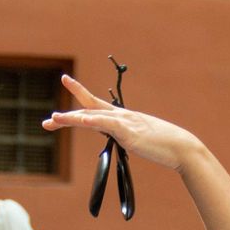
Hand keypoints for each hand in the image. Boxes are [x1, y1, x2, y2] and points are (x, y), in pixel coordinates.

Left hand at [43, 75, 204, 171]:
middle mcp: (121, 116)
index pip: (96, 105)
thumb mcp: (142, 141)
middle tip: (47, 121)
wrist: (182, 147)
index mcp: (123, 118)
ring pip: (92, 116)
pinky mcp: (130, 133)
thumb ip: (130, 138)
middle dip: (66, 117)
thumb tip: (126, 142)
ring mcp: (125, 123)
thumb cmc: (165, 146)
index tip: (66, 82)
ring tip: (53, 120)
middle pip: (88, 111)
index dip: (79, 93)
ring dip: (71, 118)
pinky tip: (80, 120)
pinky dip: (93, 121)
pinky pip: (108, 125)